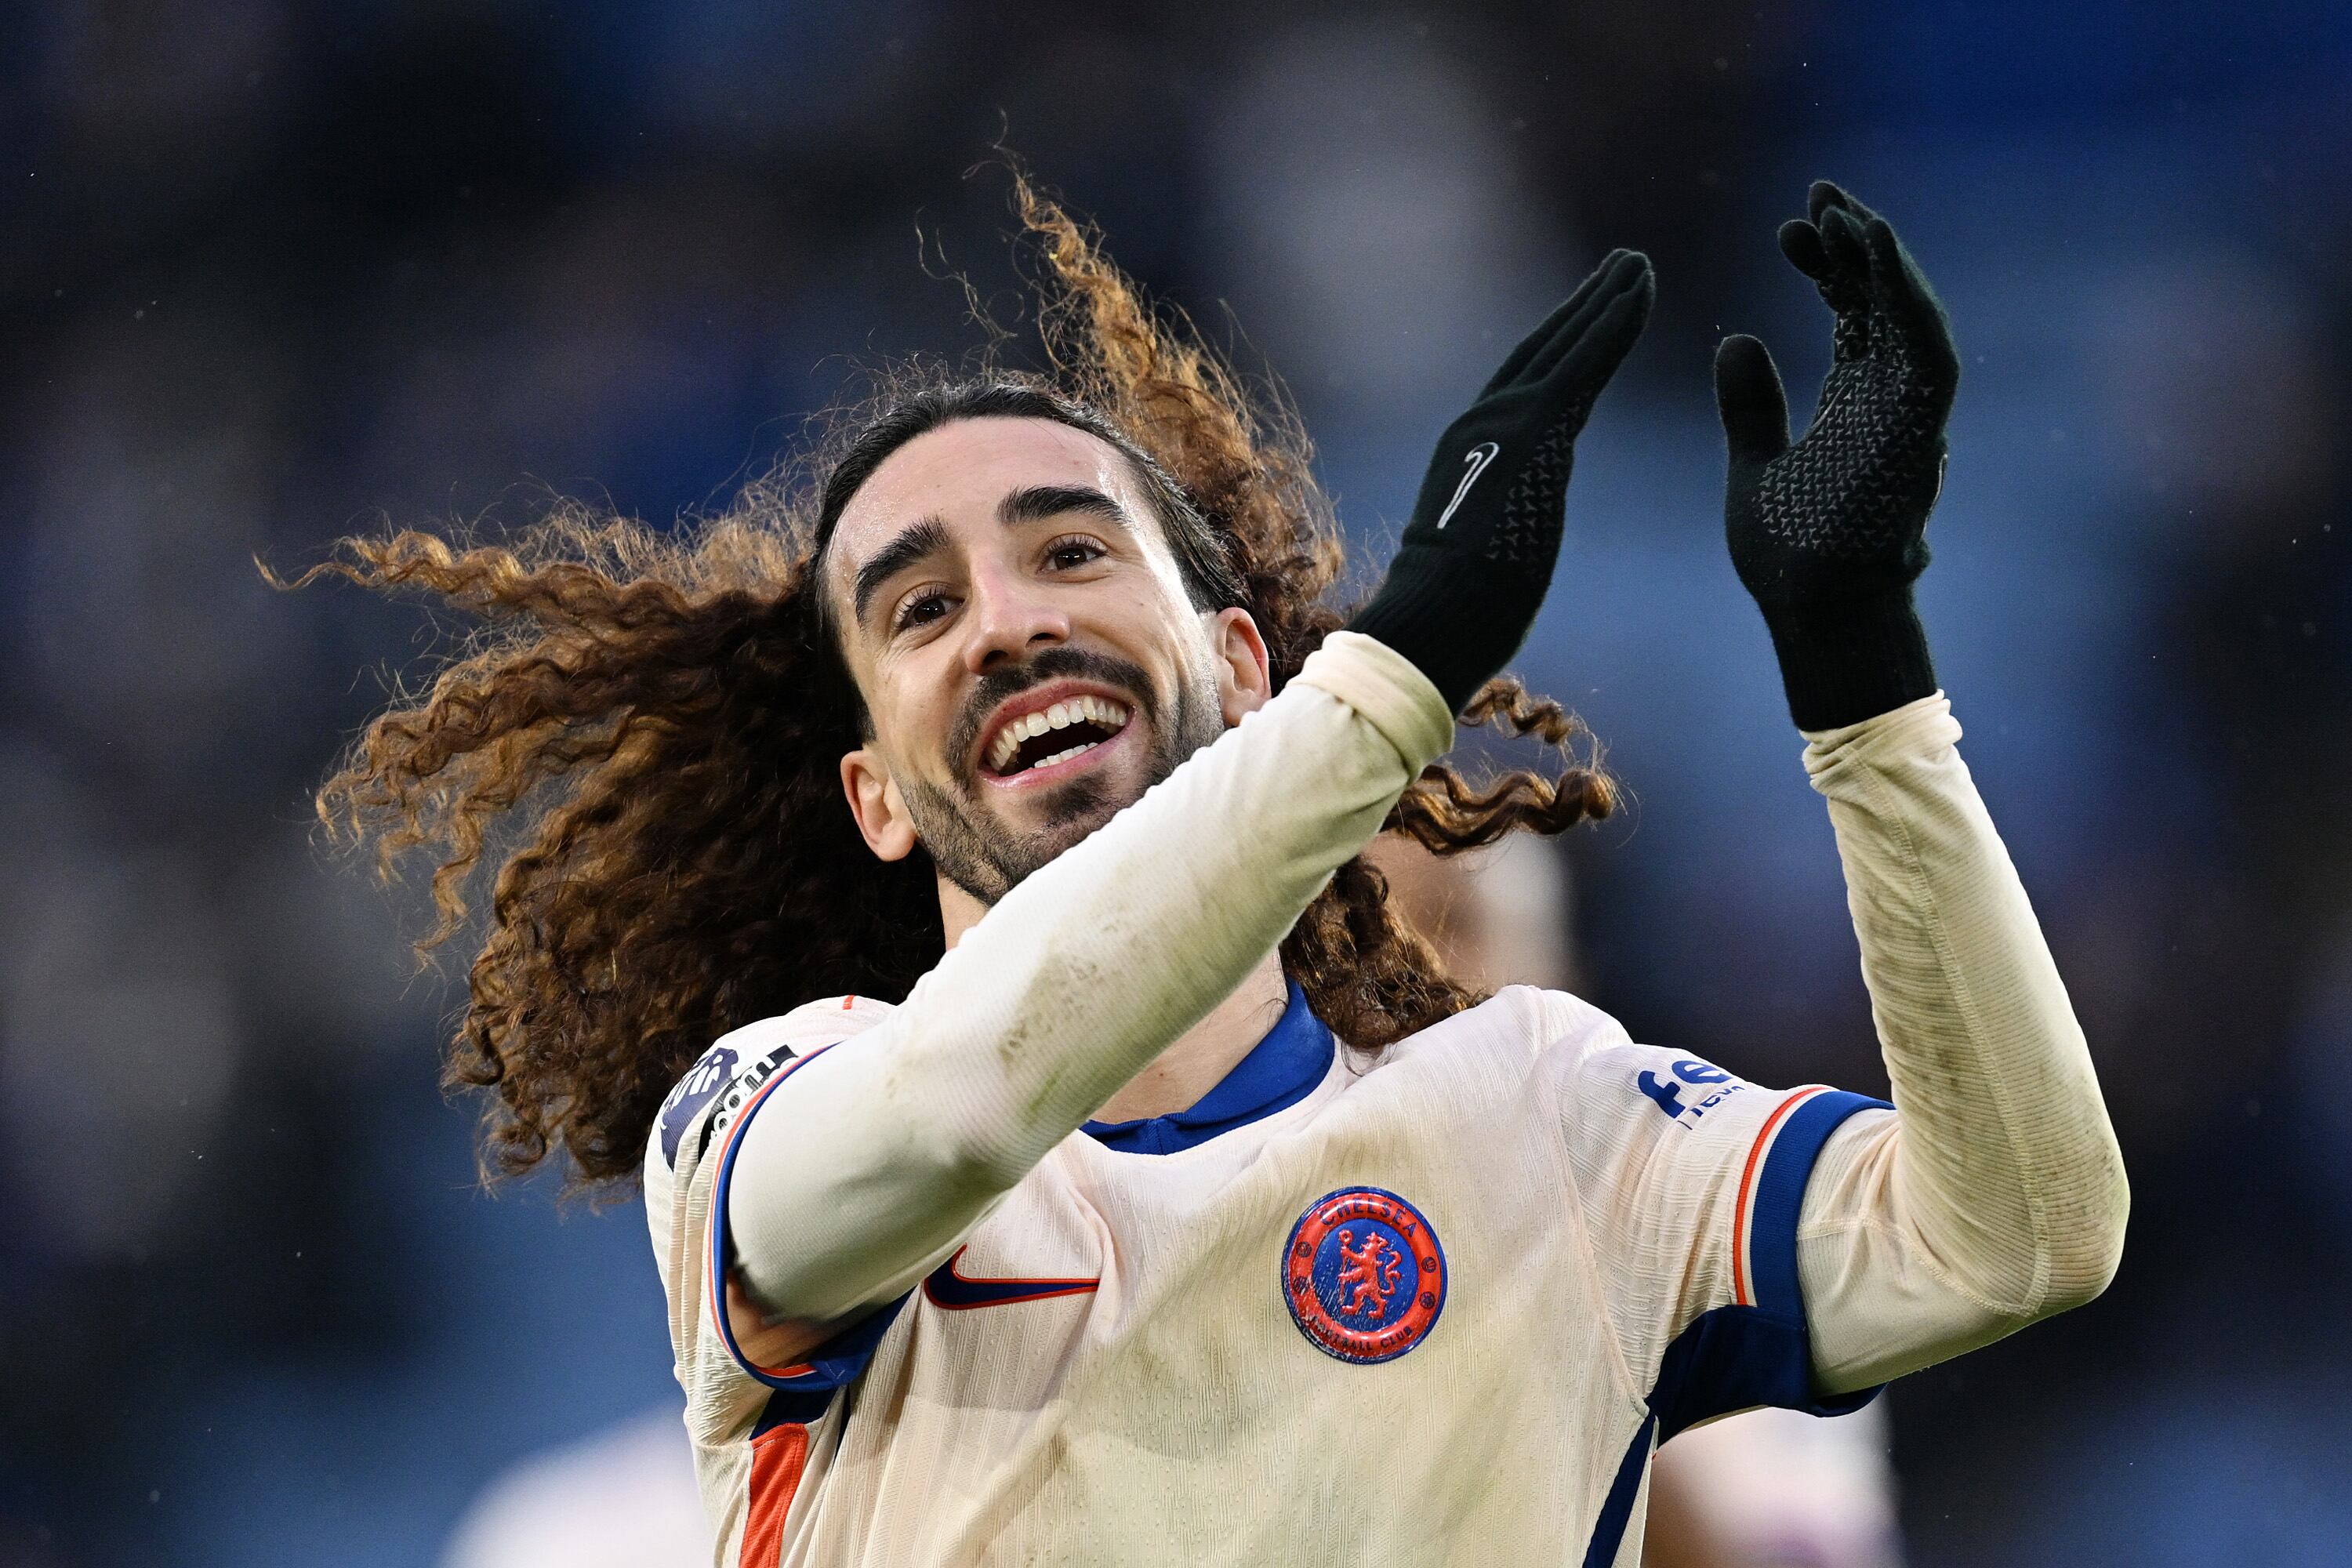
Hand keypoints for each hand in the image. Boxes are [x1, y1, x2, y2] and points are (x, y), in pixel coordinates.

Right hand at [1348, 249, 1653, 713]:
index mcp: (1470, 453)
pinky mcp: (1536, 428)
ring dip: (1606, 302)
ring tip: (1637, 265)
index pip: (1522, 389)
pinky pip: (1583, 362)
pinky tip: (1638, 290)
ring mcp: (1506, 421)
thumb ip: (1497, 527)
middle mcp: (1481, 423)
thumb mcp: (1479, 559)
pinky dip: (1613, 323)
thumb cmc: (1453, 616)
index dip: (1558, 349)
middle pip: (1542, 351)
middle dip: (1583, 307)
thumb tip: (1504, 543)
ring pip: (1566, 345)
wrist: (1433, 620)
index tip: (1589, 318)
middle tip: (1622, 266)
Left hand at [1715, 182, 1957, 728]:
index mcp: (1856, 405)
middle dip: (1859, 244)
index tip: (1791, 224)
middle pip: (1886, 303)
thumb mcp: (1753, 469)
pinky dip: (1907, 303)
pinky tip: (1877, 256)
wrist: (1815, 620)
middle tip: (1819, 191)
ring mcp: (1911, 419)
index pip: (1854, 315)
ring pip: (1914, 317)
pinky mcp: (1920, 437)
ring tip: (1847, 213)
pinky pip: (1927, 355)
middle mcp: (1891, 403)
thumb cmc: (1790, 562)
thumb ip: (1751, 408)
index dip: (1830, 266)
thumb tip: (1735, 339)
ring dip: (1885, 263)